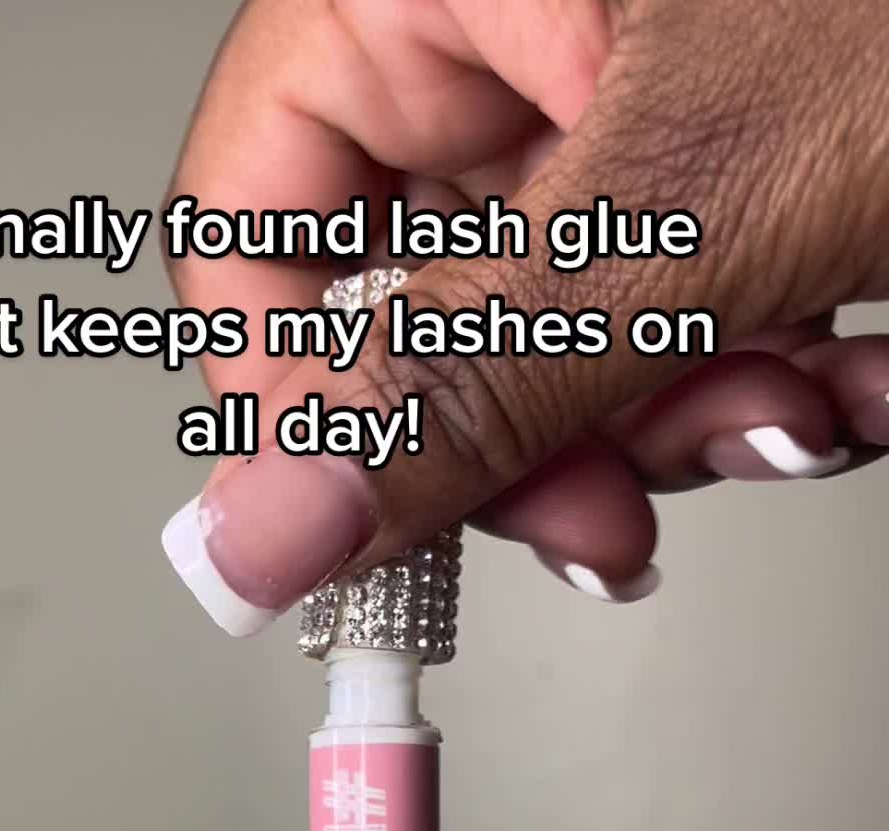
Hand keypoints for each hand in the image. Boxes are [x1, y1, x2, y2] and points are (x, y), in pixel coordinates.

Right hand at [162, 0, 888, 624]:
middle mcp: (510, 20)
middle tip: (626, 505)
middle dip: (558, 433)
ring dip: (692, 416)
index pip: (253, 220)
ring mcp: (624, 81)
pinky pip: (685, 310)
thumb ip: (466, 384)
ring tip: (813, 387)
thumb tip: (263, 529)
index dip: (302, 403)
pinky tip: (858, 350)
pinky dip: (772, 371)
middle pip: (428, 306)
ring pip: (571, 337)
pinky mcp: (733, 141)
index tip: (381, 527)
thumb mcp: (699, 199)